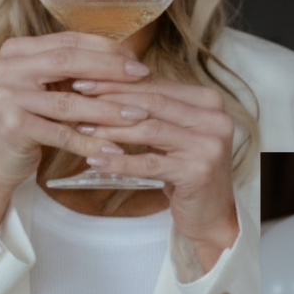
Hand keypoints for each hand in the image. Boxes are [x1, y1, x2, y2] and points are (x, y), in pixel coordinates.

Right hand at [0, 31, 151, 226]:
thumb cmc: (28, 121)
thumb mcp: (46, 89)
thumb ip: (73, 72)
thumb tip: (126, 59)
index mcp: (16, 51)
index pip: (67, 41)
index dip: (104, 49)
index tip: (136, 60)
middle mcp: (6, 68)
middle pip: (68, 61)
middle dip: (110, 69)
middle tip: (142, 76)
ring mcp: (6, 96)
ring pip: (68, 101)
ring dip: (108, 109)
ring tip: (138, 115)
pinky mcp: (12, 127)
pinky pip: (61, 133)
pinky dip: (90, 142)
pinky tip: (115, 148)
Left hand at [70, 75, 238, 270]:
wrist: (211, 213)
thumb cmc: (186, 169)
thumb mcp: (173, 133)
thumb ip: (153, 108)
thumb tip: (106, 82)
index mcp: (209, 101)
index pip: (157, 84)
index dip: (119, 81)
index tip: (85, 80)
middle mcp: (215, 119)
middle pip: (152, 103)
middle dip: (111, 100)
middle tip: (77, 98)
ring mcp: (209, 145)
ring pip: (149, 129)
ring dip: (111, 129)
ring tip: (82, 128)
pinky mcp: (198, 172)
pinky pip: (149, 164)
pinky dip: (119, 162)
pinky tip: (96, 160)